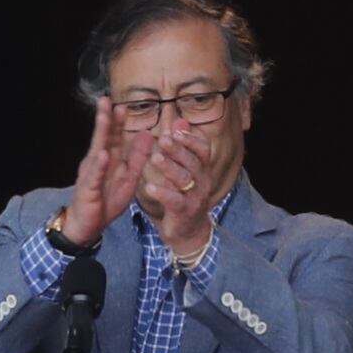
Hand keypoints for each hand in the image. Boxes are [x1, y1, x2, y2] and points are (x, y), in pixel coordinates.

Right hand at [63, 98, 155, 245]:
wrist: (88, 225)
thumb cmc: (106, 200)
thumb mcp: (129, 177)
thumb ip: (138, 156)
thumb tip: (148, 133)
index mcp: (108, 159)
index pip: (113, 136)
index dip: (118, 121)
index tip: (123, 105)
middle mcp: (97, 162)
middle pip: (102, 137)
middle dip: (105, 118)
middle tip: (106, 100)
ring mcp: (91, 174)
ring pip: (96, 150)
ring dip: (100, 134)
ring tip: (104, 117)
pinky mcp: (89, 188)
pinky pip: (95, 175)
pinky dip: (99, 165)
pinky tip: (103, 154)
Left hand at [138, 123, 215, 256]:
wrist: (189, 232)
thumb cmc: (183, 196)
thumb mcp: (184, 170)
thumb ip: (182, 146)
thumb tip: (181, 120)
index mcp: (202, 169)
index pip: (203, 150)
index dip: (191, 139)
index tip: (176, 130)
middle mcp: (202, 181)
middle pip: (192, 162)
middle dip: (178, 150)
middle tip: (163, 139)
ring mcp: (194, 198)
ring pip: (184, 179)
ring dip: (169, 168)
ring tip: (154, 158)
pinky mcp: (184, 212)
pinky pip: (174, 201)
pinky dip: (162, 193)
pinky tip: (149, 187)